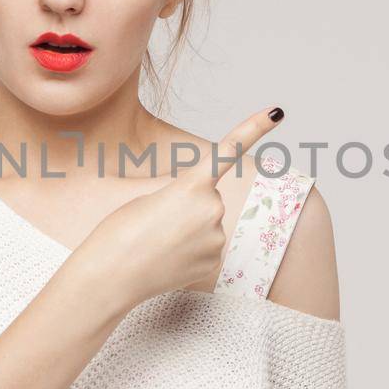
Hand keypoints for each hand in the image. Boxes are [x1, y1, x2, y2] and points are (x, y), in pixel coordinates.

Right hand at [75, 108, 283, 310]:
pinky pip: (207, 247)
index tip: (277, 112)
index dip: (254, 128)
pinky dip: (190, 251)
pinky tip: (168, 258)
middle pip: (209, 199)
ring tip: (159, 242)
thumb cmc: (120, 231)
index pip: (228, 150)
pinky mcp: (213, 262)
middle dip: (189, 207)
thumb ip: (183, 196)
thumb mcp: (149, 198)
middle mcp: (212, 208)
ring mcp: (215, 238)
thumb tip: (204, 211)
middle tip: (157, 222)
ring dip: (188, 230)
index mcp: (192, 184)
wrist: (110, 276)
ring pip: (208, 225)